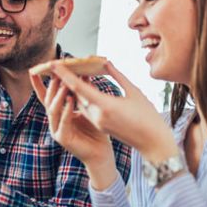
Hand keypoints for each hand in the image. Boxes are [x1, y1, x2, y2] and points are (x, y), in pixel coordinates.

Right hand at [30, 73, 112, 165]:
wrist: (100, 153)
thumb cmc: (95, 131)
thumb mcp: (87, 108)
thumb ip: (83, 94)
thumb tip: (84, 75)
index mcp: (58, 113)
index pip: (45, 96)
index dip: (39, 84)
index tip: (34, 71)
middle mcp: (54, 121)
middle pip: (48, 100)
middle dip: (51, 86)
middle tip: (56, 72)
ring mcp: (56, 130)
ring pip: (53, 110)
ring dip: (58, 96)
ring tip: (63, 84)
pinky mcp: (63, 139)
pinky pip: (63, 121)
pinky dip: (66, 110)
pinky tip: (70, 100)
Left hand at [51, 62, 177, 163]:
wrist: (153, 144)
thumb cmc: (148, 117)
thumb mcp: (134, 92)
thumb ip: (118, 76)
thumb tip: (106, 63)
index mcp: (105, 106)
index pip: (78, 87)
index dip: (64, 74)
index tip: (52, 63)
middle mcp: (98, 115)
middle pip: (76, 94)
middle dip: (67, 79)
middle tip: (62, 63)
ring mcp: (98, 122)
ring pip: (81, 102)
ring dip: (75, 88)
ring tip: (73, 71)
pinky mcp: (101, 126)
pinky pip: (87, 108)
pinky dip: (84, 97)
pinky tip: (85, 86)